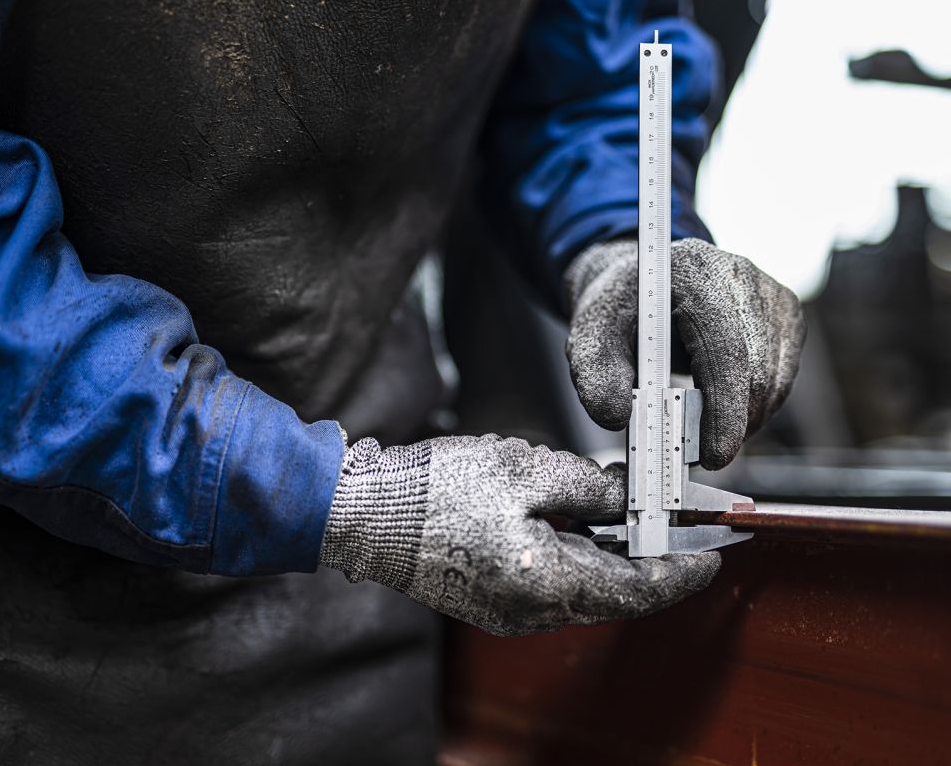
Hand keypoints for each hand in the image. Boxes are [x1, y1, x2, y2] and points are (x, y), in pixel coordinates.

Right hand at [319, 434, 719, 635]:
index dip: (685, 569)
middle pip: (614, 587)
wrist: (367, 512)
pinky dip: (576, 551)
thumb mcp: (527, 471)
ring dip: (610, 547)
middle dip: (647, 549)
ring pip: (583, 582)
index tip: (715, 552)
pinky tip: (576, 517)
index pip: (641, 588)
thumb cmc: (436, 491)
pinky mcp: (491, 599)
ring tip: (621, 502)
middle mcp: (533, 610)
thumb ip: (592, 487)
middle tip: (671, 512)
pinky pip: (551, 580)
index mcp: (548, 583)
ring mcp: (509, 610)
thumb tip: (631, 497)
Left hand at [564, 237, 805, 469]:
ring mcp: (771, 296)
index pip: (725, 349)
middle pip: (756, 371)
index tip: (712, 457)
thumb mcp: (590, 336)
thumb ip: (594, 376)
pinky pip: (780, 380)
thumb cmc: (620, 309)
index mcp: (693, 271)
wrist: (644, 282)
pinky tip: (717, 408)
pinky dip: (751, 407)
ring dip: (740, 421)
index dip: (723, 409)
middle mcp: (742, 276)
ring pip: (774, 383)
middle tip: (692, 455)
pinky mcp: (786, 317)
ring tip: (697, 429)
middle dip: (728, 425)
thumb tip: (617, 418)